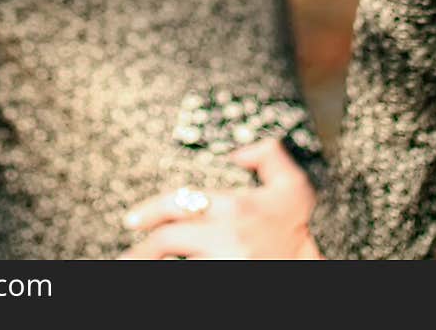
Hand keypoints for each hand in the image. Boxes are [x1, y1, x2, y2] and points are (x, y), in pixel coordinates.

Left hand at [117, 136, 324, 259]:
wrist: (306, 273)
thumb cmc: (295, 231)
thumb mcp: (293, 188)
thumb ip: (269, 155)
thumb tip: (238, 150)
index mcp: (234, 207)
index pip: (176, 204)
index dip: (148, 211)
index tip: (132, 220)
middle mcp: (224, 238)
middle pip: (165, 241)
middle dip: (142, 249)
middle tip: (128, 255)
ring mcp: (221, 266)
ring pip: (170, 267)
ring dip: (150, 268)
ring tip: (135, 268)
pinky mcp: (220, 285)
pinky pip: (185, 279)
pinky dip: (170, 277)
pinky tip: (163, 275)